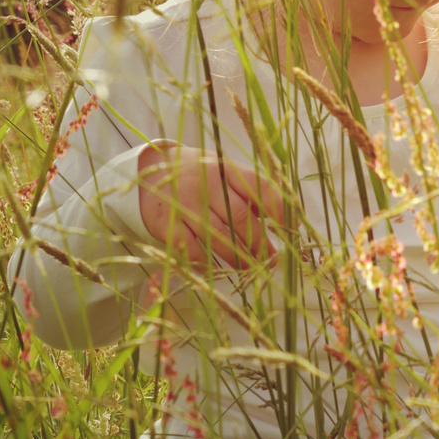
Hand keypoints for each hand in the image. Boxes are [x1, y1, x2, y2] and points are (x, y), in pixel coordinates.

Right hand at [137, 143, 286, 267]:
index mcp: (226, 169)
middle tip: (270, 260)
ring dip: (238, 257)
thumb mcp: (224, 173)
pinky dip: (205, 262)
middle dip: (260, 243)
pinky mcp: (165, 222)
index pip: (260, 188)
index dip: (280, 210)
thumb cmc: (197, 175)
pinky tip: (215, 269)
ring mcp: (184, 203)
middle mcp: (206, 183)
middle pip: (241, 217)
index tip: (291, 229)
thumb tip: (284, 220)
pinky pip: (190, 249)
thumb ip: (249, 192)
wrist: (147, 171)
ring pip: (218, 236)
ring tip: (251, 268)